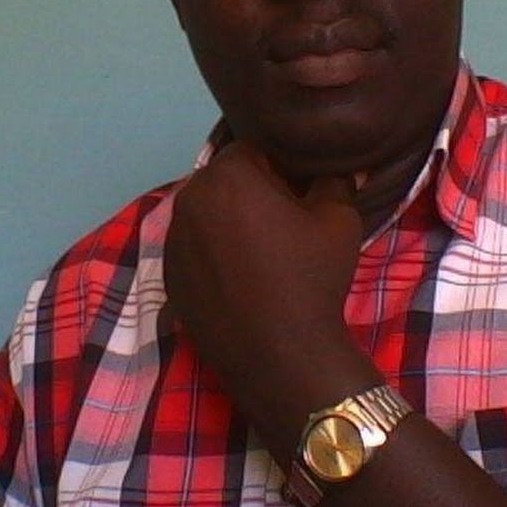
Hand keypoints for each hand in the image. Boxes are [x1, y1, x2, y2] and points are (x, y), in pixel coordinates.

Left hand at [164, 140, 380, 463]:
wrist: (281, 356)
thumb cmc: (311, 278)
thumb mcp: (339, 219)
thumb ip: (334, 179)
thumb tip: (336, 166)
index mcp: (227, 175)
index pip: (252, 150)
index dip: (277, 168)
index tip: (296, 194)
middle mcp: (189, 198)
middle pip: (222, 180)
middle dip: (248, 191)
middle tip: (280, 223)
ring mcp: (172, 237)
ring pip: (204, 212)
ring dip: (225, 221)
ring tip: (258, 253)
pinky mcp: (166, 272)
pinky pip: (190, 246)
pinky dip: (209, 252)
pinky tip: (237, 278)